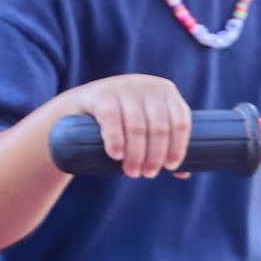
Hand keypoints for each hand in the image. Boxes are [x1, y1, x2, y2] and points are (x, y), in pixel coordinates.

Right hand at [60, 73, 196, 178]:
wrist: (76, 108)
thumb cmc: (119, 123)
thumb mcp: (145, 127)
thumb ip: (164, 144)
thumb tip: (184, 173)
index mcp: (165, 91)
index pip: (181, 121)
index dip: (179, 147)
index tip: (170, 167)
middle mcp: (147, 85)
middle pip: (159, 127)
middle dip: (155, 156)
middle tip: (148, 174)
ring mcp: (123, 88)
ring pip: (137, 127)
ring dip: (137, 155)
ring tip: (132, 172)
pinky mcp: (100, 95)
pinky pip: (112, 120)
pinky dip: (116, 141)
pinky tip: (116, 156)